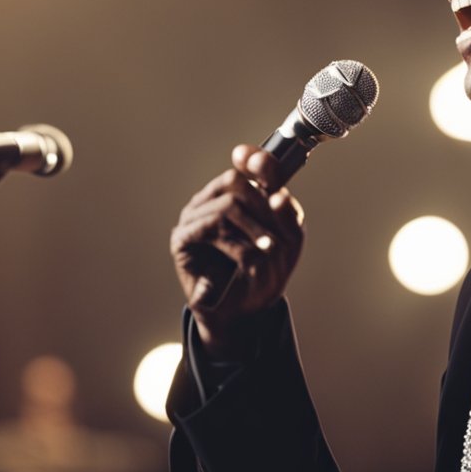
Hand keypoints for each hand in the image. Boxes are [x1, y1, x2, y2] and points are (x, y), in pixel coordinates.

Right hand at [171, 144, 303, 358]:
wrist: (245, 310)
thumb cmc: (264, 270)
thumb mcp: (288, 241)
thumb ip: (288, 216)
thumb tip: (279, 195)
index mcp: (236, 194)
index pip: (244, 165)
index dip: (256, 161)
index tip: (267, 168)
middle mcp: (211, 200)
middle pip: (233, 180)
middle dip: (262, 205)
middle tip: (277, 231)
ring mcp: (194, 217)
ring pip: (226, 204)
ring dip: (255, 227)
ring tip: (269, 248)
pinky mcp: (182, 239)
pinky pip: (212, 227)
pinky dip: (237, 244)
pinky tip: (249, 259)